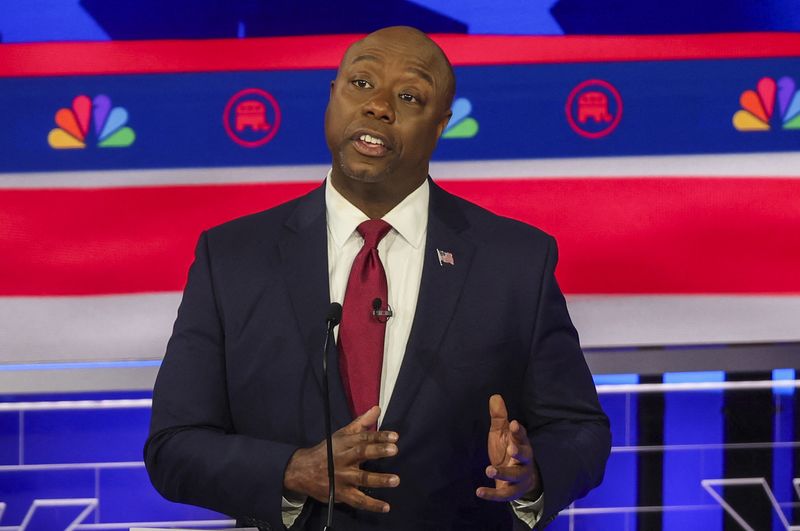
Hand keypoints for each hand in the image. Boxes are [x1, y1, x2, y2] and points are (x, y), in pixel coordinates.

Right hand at [283, 406, 399, 512]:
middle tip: (395, 450)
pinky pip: (357, 500)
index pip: (363, 438)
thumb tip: (377, 408)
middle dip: (378, 451)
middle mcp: (344, 459)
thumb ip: (361, 423)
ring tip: (395, 480)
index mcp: (345, 443)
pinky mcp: (340, 494)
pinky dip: (371, 505)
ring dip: (379, 480)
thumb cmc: (327, 451)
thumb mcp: (341, 435)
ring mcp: (342, 478)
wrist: (302, 470)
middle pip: (361, 453)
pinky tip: (386, 507)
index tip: (395, 436)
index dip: (379, 436)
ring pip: (361, 478)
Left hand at [476, 394, 541, 501]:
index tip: (514, 424)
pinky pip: (503, 495)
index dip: (519, 431)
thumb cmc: (508, 451)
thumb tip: (495, 396)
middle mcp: (523, 461)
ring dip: (503, 473)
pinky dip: (491, 494)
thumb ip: (499, 418)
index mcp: (521, 444)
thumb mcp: (502, 434)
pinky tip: (478, 492)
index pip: (522, 437)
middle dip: (519, 452)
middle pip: (524, 456)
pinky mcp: (511, 492)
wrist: (519, 481)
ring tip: (489, 470)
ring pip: (515, 476)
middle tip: (511, 448)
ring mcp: (519, 477)